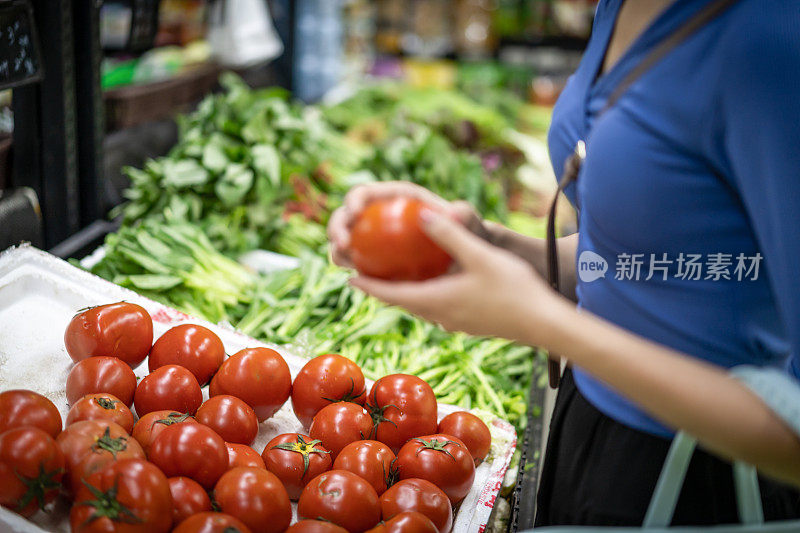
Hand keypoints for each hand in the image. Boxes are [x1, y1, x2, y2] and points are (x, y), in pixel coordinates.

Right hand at [328, 182, 487, 267]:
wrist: (466, 258)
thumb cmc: (466, 234)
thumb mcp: (468, 223)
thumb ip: (464, 215)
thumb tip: (454, 212)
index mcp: (394, 198)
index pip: (365, 193)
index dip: (353, 199)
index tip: (354, 213)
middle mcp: (379, 215)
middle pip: (346, 217)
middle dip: (336, 227)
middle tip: (342, 245)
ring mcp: (374, 239)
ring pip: (346, 242)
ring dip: (337, 251)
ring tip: (343, 263)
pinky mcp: (375, 260)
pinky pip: (358, 264)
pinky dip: (353, 270)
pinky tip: (359, 281)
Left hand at [349, 210, 558, 343]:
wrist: (544, 324)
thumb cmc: (513, 289)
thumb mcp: (479, 255)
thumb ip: (449, 235)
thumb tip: (421, 213)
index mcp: (435, 301)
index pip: (391, 294)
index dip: (368, 286)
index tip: (348, 277)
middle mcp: (440, 315)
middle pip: (402, 302)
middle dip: (382, 289)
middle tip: (365, 274)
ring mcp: (455, 322)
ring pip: (420, 306)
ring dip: (404, 293)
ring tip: (394, 278)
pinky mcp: (469, 323)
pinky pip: (437, 308)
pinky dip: (425, 296)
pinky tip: (434, 284)